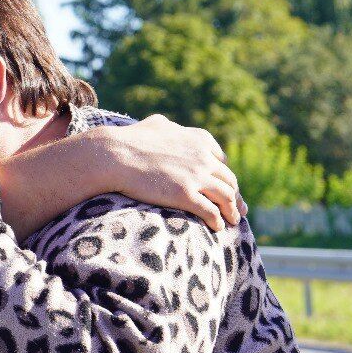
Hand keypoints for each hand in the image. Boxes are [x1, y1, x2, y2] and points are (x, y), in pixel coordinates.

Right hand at [108, 114, 245, 230]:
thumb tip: (168, 126)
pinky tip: (217, 227)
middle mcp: (202, 157)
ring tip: (232, 221)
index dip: (224, 176)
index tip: (225, 186)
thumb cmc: (129, 140)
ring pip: (226, 197)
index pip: (221, 161)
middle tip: (237, 209)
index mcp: (198, 139)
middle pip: (228, 180)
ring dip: (232, 211)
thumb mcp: (156, 125)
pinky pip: (211, 212)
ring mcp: (196, 176)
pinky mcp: (186, 195)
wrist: (114, 155)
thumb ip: (169, 127)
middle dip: (235, 196)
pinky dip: (217, 221)